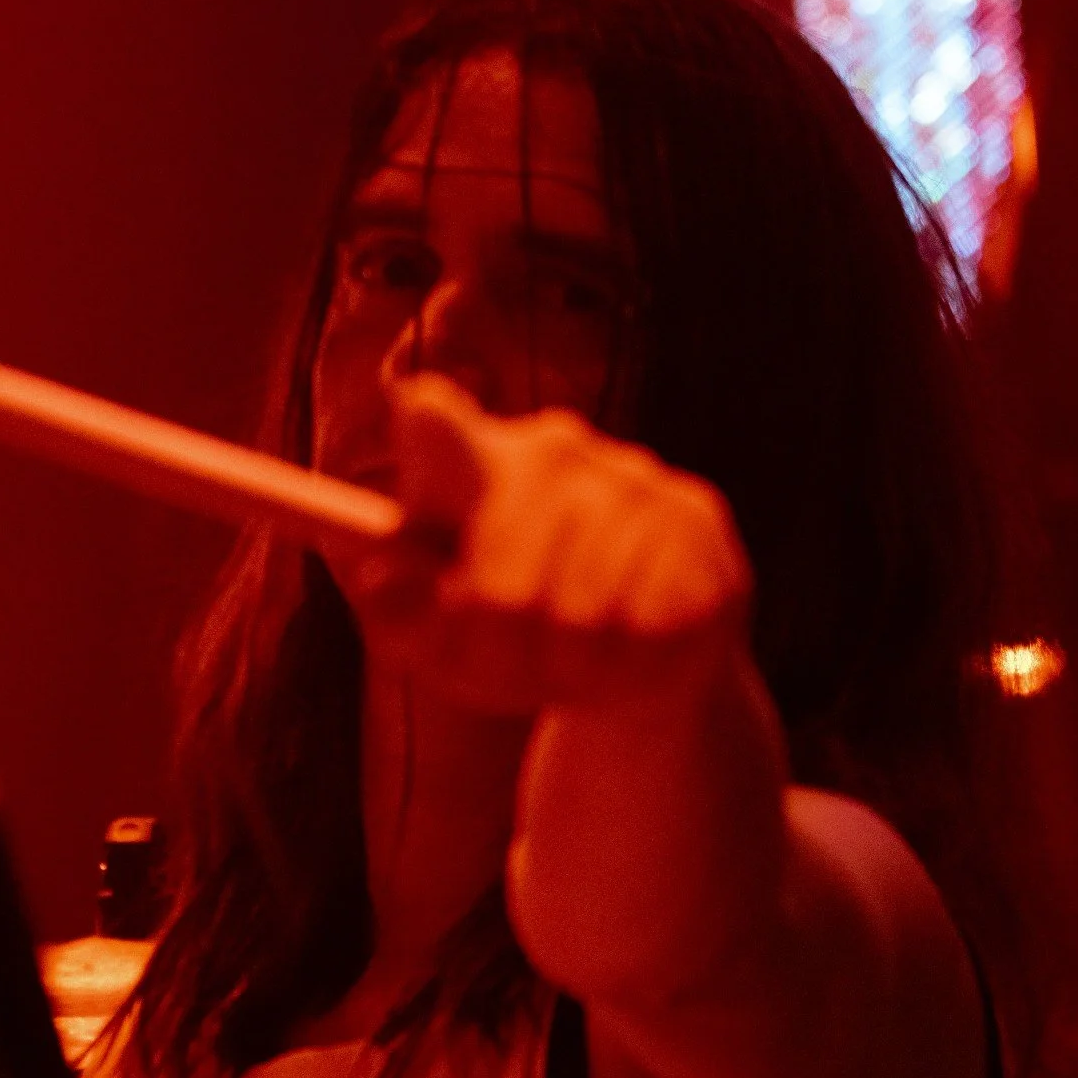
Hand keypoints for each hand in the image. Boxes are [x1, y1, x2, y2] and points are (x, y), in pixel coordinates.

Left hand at [338, 376, 752, 715]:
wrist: (634, 663)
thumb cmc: (514, 643)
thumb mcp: (442, 644)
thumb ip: (400, 615)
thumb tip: (379, 578)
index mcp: (473, 464)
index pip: (439, 429)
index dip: (430, 425)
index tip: (416, 405)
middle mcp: (555, 448)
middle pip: (505, 587)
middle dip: (503, 655)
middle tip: (514, 672)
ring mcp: (634, 476)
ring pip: (584, 611)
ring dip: (571, 667)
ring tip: (571, 662)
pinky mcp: (698, 519)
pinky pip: (654, 620)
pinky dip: (635, 663)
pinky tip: (630, 650)